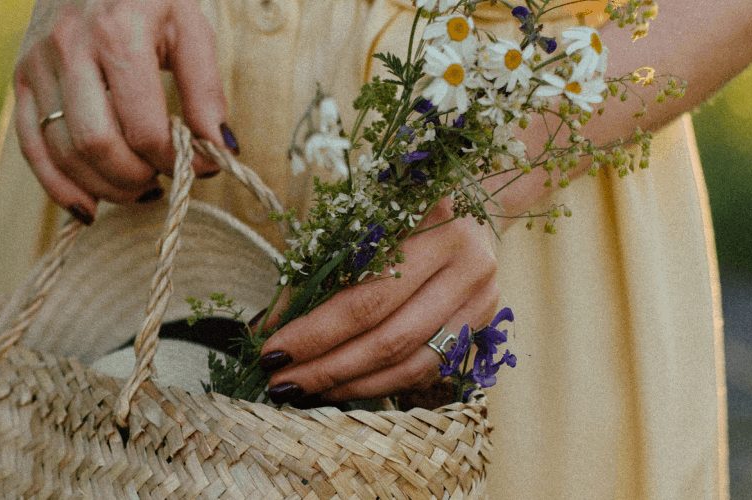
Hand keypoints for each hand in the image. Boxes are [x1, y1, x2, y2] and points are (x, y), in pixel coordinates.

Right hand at [12, 0, 234, 222]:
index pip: (144, 127)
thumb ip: (206, 89)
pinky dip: (58, 187)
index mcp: (118, 34)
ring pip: (64, 153)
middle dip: (137, 178)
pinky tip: (89, 206)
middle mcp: (70, 49)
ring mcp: (38, 65)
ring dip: (105, 188)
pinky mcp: (20, 78)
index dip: (175, 159)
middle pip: (97, 145)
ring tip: (138, 189)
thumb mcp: (191, 28)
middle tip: (163, 180)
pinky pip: (30, 148)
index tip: (200, 166)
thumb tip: (219, 149)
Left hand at [258, 199, 499, 403]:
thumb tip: (270, 327)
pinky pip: (425, 370)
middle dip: (327, 366)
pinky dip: (380, 384)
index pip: (366, 297)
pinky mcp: (481, 324)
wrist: (472, 204)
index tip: (273, 351)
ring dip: (351, 384)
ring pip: (409, 363)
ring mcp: (481, 300)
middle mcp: (467, 266)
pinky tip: (342, 387)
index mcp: (435, 228)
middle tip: (281, 381)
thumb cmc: (403, 207)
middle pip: (388, 337)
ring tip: (305, 391)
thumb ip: (318, 271)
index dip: (317, 332)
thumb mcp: (359, 220)